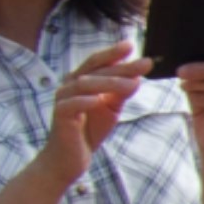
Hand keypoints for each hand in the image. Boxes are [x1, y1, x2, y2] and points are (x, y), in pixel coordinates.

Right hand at [39, 45, 145, 173]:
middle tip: (145, 63)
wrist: (70, 157)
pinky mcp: (59, 116)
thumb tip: (138, 77)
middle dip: (121, 66)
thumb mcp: (111, 108)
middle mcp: (70, 85)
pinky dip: (85, 101)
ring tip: (132, 84)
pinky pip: (71, 105)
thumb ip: (121, 92)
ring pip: (84, 85)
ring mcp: (63, 99)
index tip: (132, 45)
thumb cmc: (90, 130)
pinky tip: (99, 100)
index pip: (98, 62)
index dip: (113, 53)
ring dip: (109, 83)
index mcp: (81, 80)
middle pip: (95, 71)